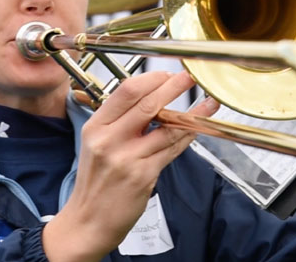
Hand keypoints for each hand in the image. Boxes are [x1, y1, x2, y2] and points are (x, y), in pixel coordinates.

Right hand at [43, 71, 218, 261]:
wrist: (88, 221)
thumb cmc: (95, 182)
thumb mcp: (95, 143)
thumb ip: (119, 122)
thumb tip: (149, 99)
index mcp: (95, 127)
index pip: (125, 92)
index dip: (151, 79)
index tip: (166, 74)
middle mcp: (109, 140)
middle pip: (147, 104)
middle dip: (173, 87)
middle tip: (189, 77)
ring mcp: (127, 158)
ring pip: (166, 128)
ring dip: (191, 114)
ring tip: (207, 104)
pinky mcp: (143, 175)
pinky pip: (171, 150)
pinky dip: (186, 137)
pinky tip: (197, 128)